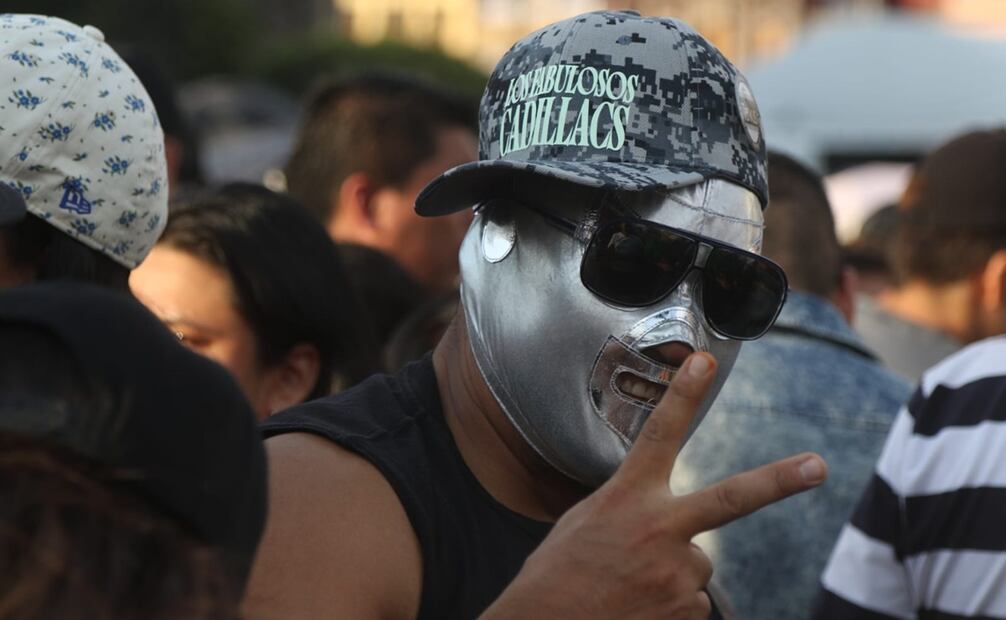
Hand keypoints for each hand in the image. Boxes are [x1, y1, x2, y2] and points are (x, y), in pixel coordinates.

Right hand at [482, 352, 827, 619]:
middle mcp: (658, 529)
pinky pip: (691, 600)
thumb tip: (662, 520)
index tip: (705, 361)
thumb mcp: (585, 522)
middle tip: (817, 467)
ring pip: (694, 562)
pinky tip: (636, 606)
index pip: (660, 435)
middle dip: (779, 480)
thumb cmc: (558, 573)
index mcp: (626, 497)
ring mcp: (676, 573)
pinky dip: (669, 603)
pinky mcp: (687, 610)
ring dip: (670, 571)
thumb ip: (630, 509)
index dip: (684, 395)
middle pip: (730, 498)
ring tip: (629, 585)